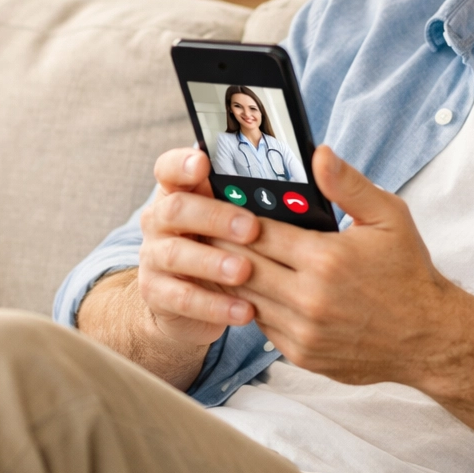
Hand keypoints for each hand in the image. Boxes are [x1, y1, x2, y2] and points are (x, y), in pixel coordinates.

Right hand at [138, 147, 260, 345]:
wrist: (194, 300)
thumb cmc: (230, 245)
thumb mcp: (242, 215)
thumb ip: (265, 193)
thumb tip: (319, 163)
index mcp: (182, 190)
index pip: (169, 167)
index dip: (182, 163)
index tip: (203, 163)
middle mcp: (161, 218)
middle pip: (176, 208)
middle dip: (215, 216)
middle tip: (251, 229)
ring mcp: (154, 255)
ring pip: (175, 253)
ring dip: (213, 262)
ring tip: (246, 271)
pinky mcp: (156, 292)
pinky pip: (182, 297)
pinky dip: (214, 304)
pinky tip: (245, 309)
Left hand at [230, 145, 461, 385]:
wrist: (428, 337)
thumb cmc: (408, 273)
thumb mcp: (388, 216)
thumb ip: (348, 185)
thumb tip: (320, 154)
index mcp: (325, 259)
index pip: (258, 233)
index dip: (235, 217)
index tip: (221, 205)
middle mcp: (309, 298)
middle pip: (243, 266)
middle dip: (223, 245)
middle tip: (208, 228)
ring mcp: (303, 331)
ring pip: (246, 298)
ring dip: (232, 277)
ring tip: (221, 255)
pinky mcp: (302, 354)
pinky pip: (262, 325)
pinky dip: (254, 304)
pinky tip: (253, 287)